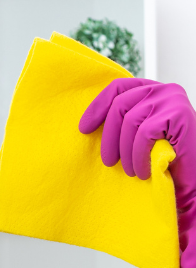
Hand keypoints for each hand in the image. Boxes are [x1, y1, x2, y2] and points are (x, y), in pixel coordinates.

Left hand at [80, 78, 195, 267]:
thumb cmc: (164, 161)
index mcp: (150, 91)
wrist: (192, 179)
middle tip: (109, 163)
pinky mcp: (179, 115)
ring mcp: (172, 99)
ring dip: (126, 152)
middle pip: (119, 105)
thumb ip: (122, 125)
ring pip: (130, 121)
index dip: (97, 107)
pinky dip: (138, 156)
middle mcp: (163, 90)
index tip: (83, 129)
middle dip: (108, 138)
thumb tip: (86, 128)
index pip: (117, 88)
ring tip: (132, 170)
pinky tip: (143, 171)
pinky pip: (143, 133)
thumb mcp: (137, 139)